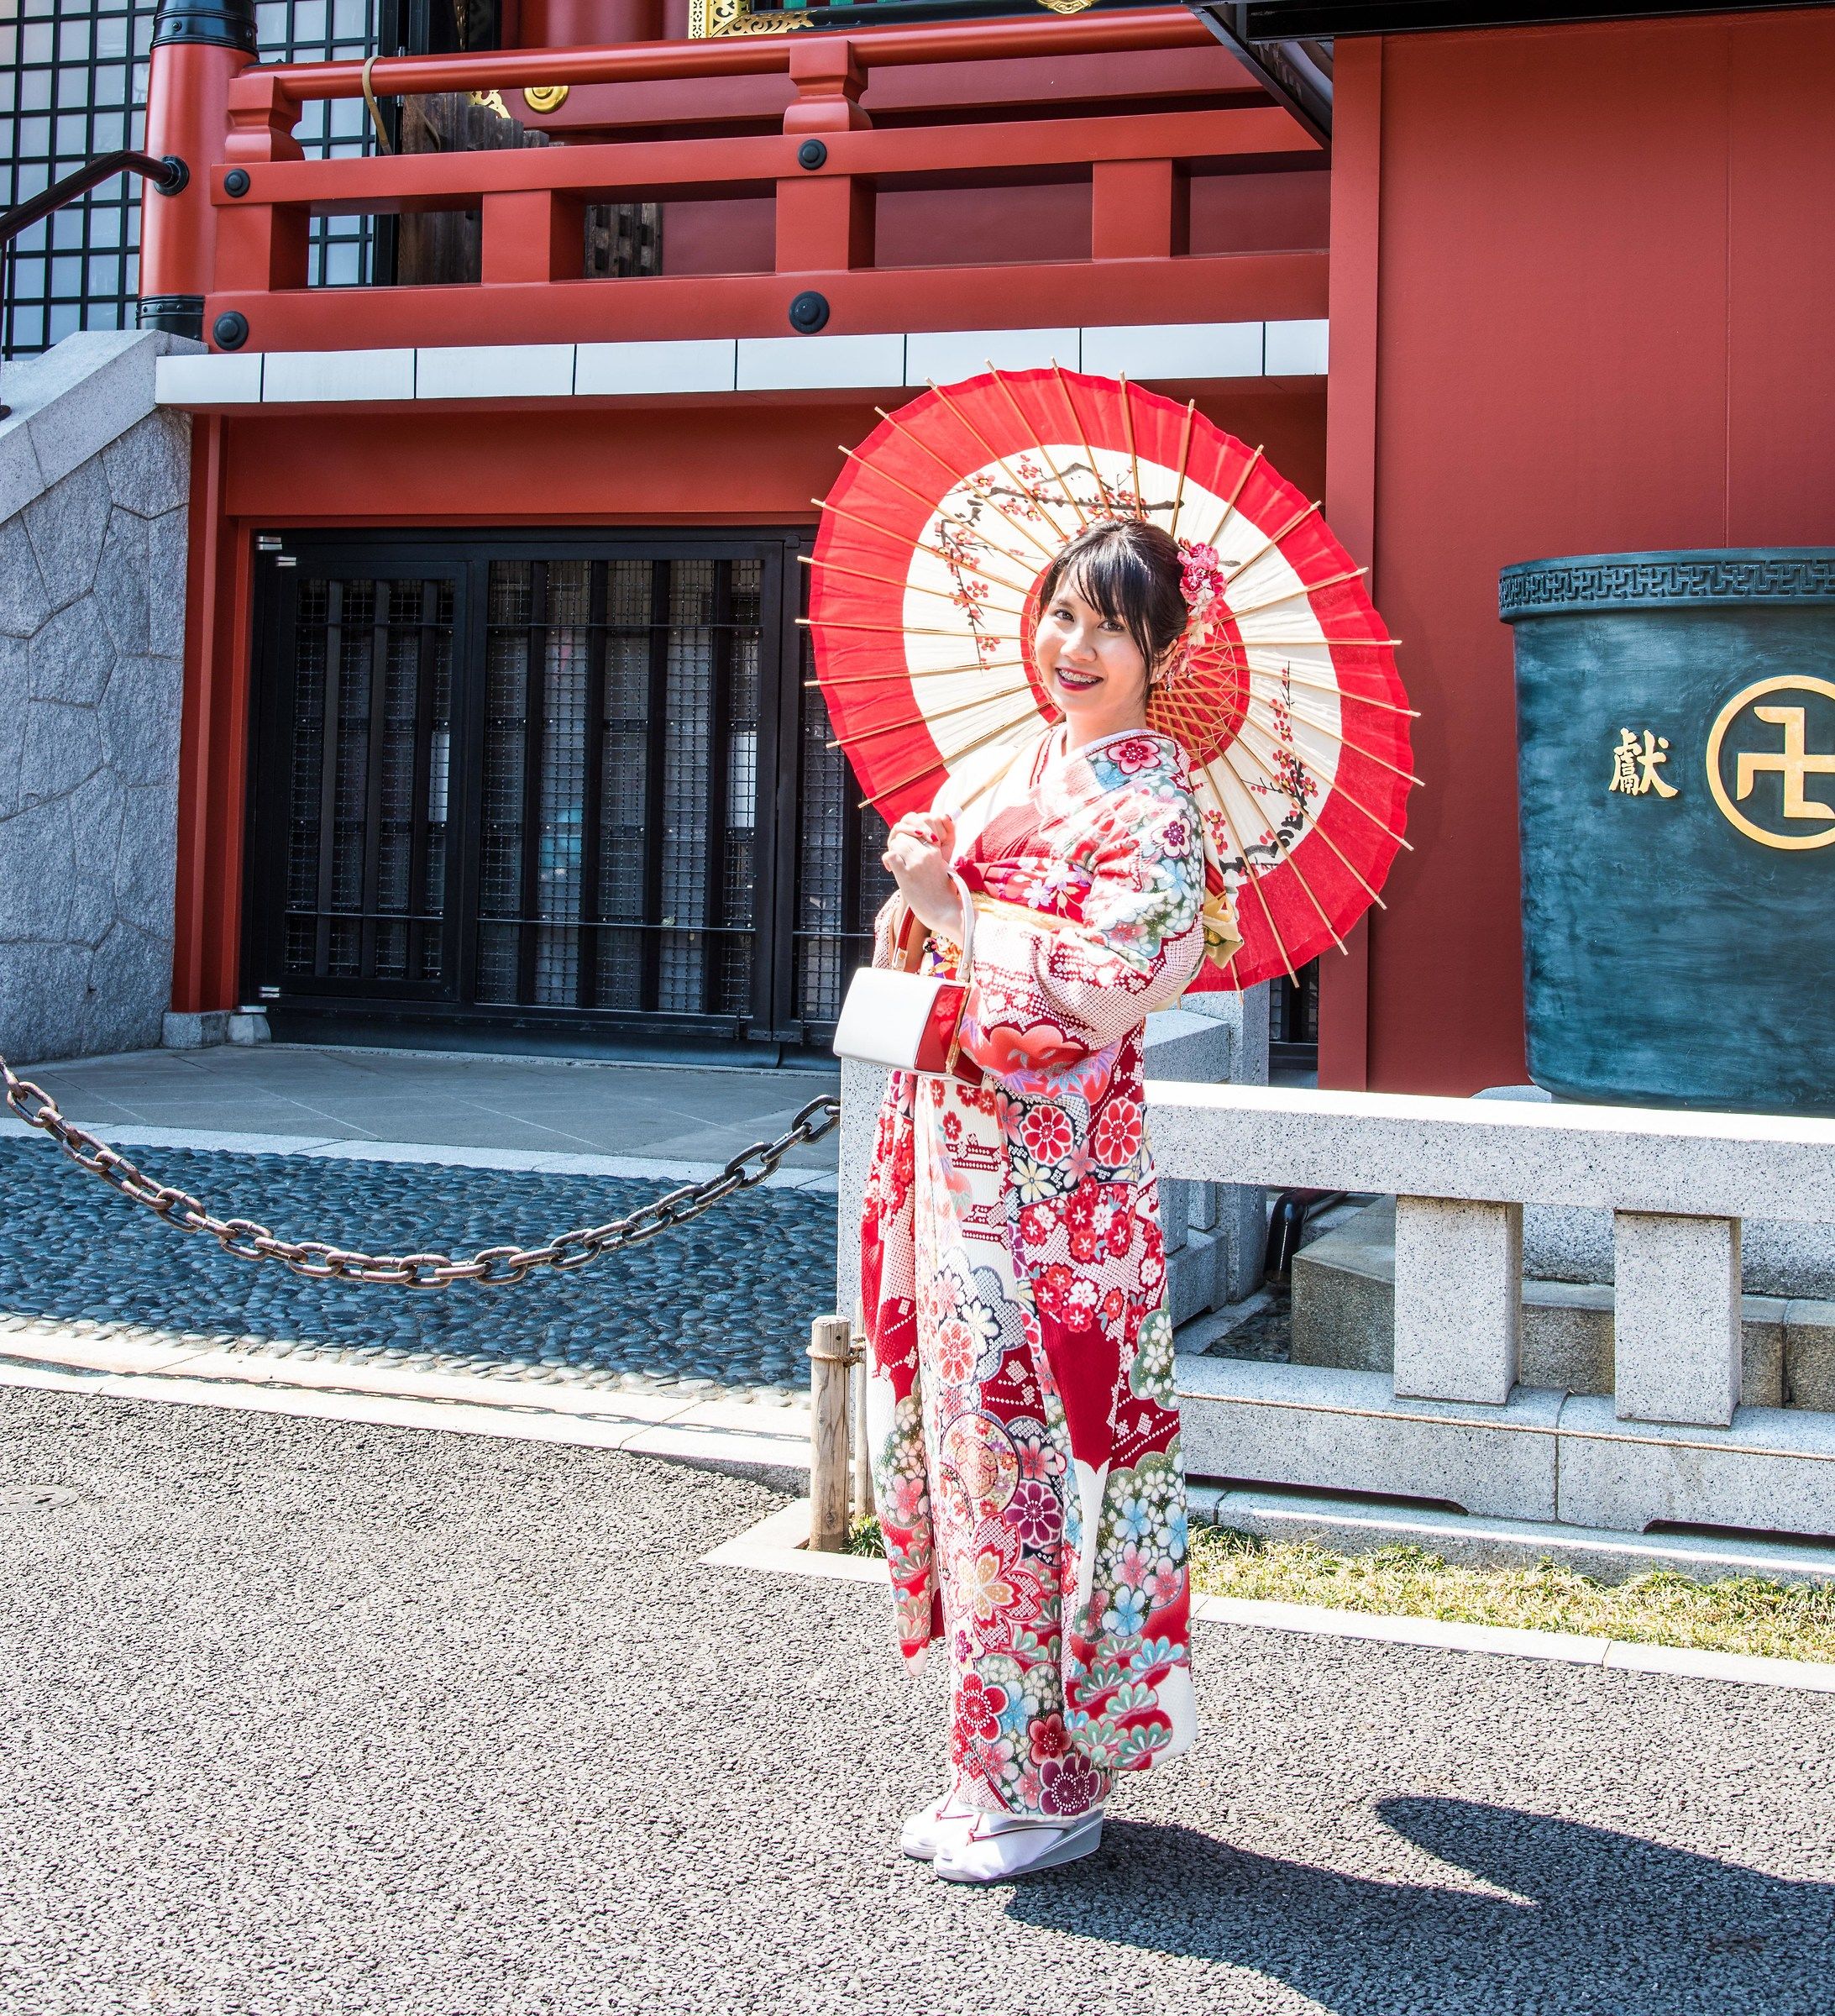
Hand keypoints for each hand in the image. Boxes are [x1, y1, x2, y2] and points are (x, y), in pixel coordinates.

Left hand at [882, 811, 962, 937]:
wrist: (946, 912)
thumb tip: (924, 841)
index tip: (908, 844)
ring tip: (895, 864)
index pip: (917, 827)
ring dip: (893, 851)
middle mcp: (926, 853)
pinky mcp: (906, 875)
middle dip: (898, 842)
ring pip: (896, 842)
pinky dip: (888, 861)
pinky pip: (890, 855)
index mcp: (936, 850)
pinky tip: (891, 870)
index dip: (909, 833)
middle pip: (904, 834)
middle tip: (898, 855)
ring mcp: (916, 863)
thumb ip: (933, 852)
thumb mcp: (943, 867)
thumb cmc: (944, 892)